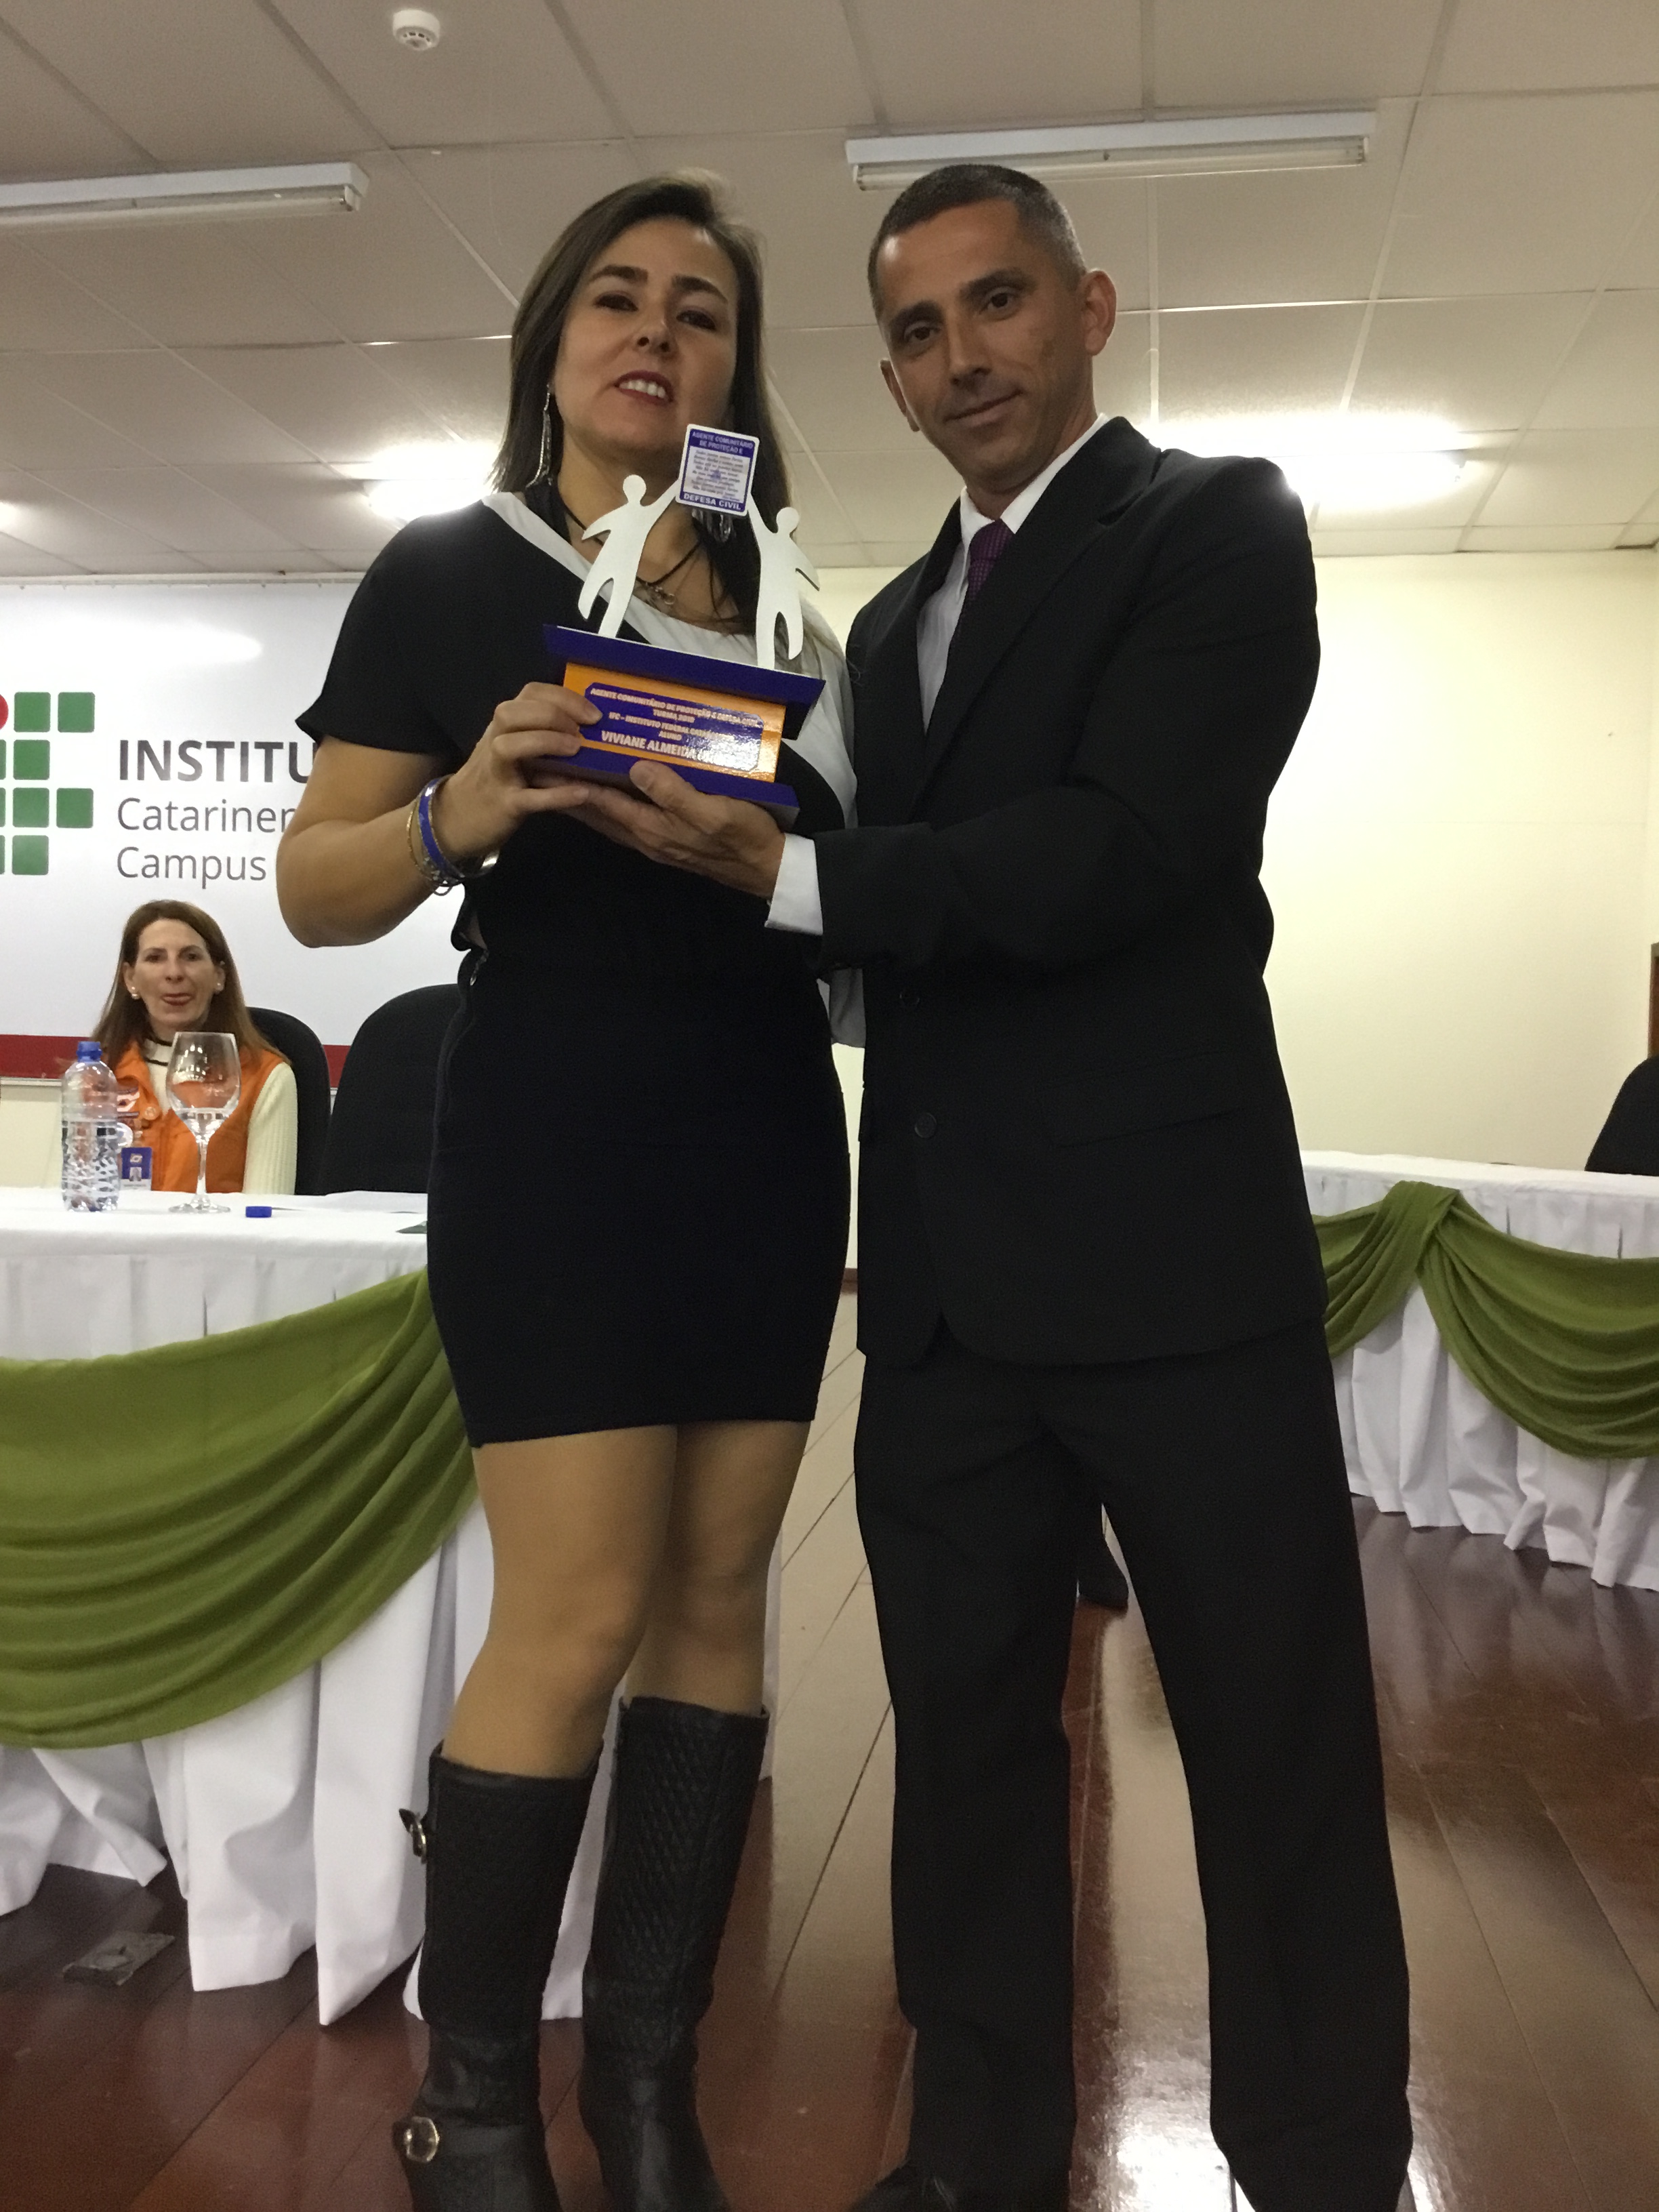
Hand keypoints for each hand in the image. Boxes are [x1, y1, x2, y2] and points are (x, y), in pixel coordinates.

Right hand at [429, 684, 601, 863]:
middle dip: (552, 714)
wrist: (459, 817)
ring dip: (545, 742)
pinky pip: (529, 798)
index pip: (530, 694)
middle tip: (584, 729)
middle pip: (512, 713)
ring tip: (576, 749)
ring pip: (509, 747)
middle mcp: (496, 741)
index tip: (592, 713)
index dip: (563, 697)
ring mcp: (496, 773)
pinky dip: (557, 795)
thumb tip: (589, 727)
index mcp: (504, 725)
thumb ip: (541, 732)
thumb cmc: (497, 778)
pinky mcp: (504, 805)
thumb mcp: (514, 748)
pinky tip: (582, 792)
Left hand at [561, 760, 785, 899]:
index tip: (548, 761)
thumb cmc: (742, 837)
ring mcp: (658, 838)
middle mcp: (647, 835)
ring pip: (612, 816)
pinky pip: (631, 816)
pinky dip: (614, 801)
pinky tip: (615, 788)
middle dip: (570, 790)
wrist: (766, 868)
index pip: (602, 802)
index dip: (574, 782)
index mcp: (651, 828)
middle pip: (598, 812)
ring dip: (589, 797)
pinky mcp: (670, 837)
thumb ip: (673, 792)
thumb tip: (635, 768)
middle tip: (545, 766)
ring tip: (568, 773)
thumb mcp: (711, 811)